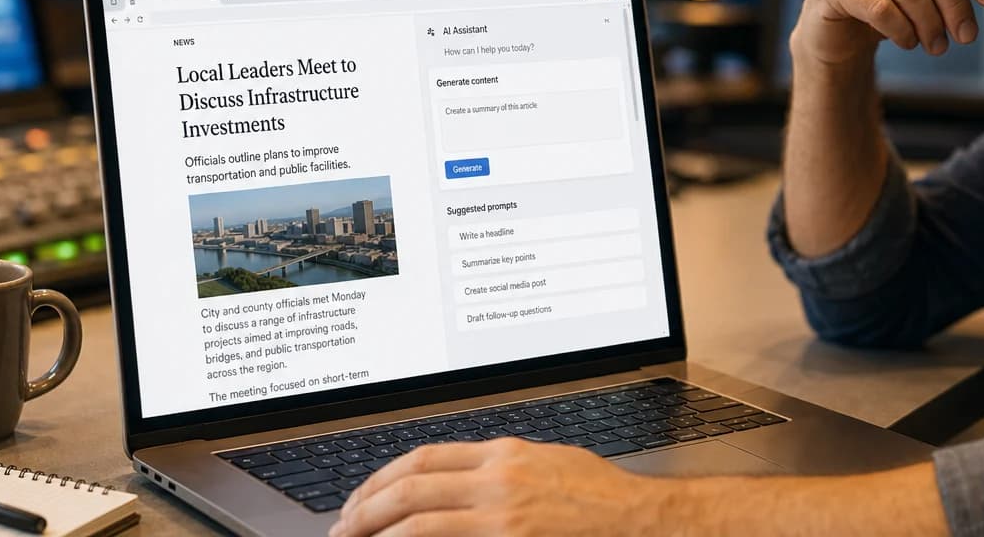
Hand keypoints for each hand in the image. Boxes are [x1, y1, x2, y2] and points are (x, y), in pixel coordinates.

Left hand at [329, 438, 668, 536]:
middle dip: (365, 509)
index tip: (362, 497)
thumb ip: (503, 466)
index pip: (424, 458)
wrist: (640, 520)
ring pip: (417, 522)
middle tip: (342, 528)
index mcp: (504, 453)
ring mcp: (501, 517)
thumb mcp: (548, 463)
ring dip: (377, 534)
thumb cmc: (602, 497)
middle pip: (410, 488)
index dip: (382, 478)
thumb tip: (460, 478)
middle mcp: (497, 480)